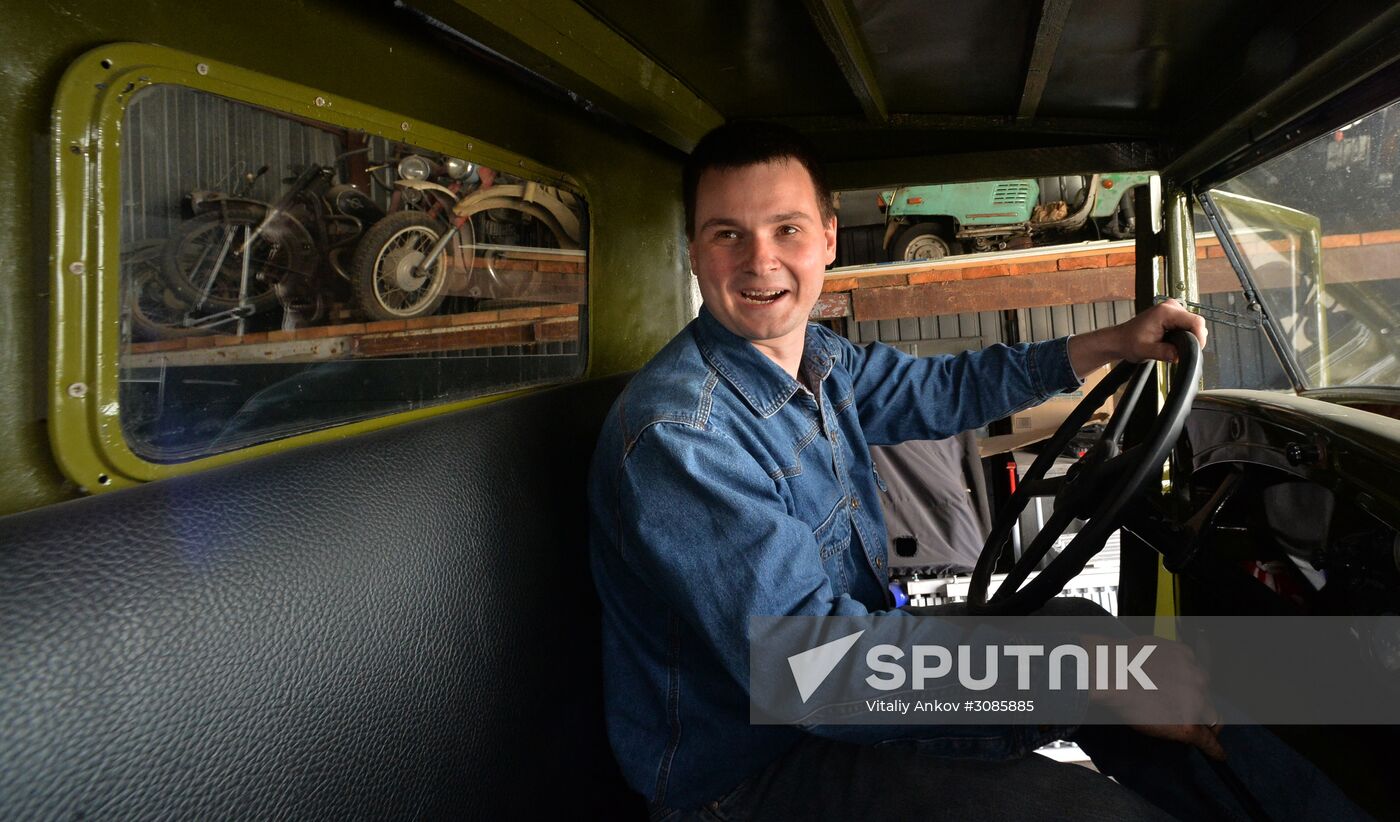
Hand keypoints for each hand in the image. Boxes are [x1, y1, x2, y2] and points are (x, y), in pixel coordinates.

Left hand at [1067, 299, 1207, 376]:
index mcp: (1165, 312)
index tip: (1196, 350)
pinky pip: (1188, 324)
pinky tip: (1174, 342)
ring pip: (1193, 324)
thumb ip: (1163, 352)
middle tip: (1182, 352)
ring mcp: (1173, 309)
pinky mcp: (1173, 314)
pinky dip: (1185, 335)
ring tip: (1175, 347)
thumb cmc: (1129, 342)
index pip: (1195, 321)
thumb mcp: (1145, 350)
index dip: (1199, 336)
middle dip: (1194, 339)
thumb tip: (1179, 355)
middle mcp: (1171, 306)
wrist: (1121, 339)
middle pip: (1196, 322)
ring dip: (1189, 337)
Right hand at [1083, 634, 1224, 760]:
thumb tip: (1166, 672)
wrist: (1112, 675)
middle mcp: (1197, 678)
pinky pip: (1207, 740)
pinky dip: (1213, 749)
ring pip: (1210, 718)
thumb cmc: (1121, 662)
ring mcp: (1195, 702)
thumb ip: (1167, 659)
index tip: (1195, 700)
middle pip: (1207, 697)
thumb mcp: (1152, 647)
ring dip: (1202, 724)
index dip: (1196, 691)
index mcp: (1188, 657)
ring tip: (1195, 733)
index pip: (1200, 678)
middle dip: (1199, 706)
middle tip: (1184, 715)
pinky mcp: (1188, 725)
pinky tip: (1218, 755)